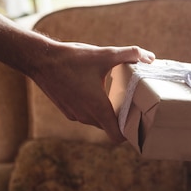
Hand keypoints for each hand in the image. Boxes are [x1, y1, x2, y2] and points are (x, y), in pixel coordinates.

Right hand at [30, 40, 154, 142]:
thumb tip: (150, 57)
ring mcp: (74, 114)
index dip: (129, 133)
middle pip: (110, 127)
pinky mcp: (66, 109)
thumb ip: (130, 54)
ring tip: (119, 98)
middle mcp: (85, 116)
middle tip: (134, 105)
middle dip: (121, 120)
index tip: (138, 122)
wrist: (39, 59)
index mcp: (97, 108)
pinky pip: (85, 114)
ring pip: (97, 120)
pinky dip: (93, 108)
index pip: (116, 136)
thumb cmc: (71, 59)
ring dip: (107, 113)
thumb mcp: (105, 54)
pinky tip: (98, 92)